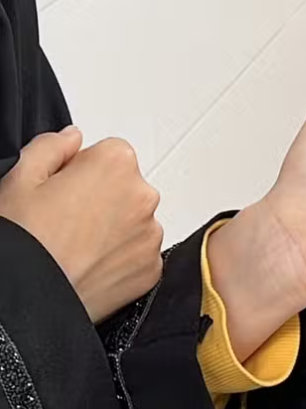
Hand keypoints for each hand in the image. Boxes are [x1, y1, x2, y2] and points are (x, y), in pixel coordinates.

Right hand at [0, 127, 162, 321]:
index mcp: (116, 163)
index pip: (108, 153)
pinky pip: (139, 254)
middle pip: (126, 186)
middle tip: (66, 222)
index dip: (81, 171)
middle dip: (102, 198)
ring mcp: (151, 234)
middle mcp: (144, 196)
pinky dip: (120, 259)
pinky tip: (90, 266)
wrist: (28, 300)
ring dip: (113, 229)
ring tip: (76, 247)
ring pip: (134, 220)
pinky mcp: (152, 268)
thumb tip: (73, 137)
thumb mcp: (20, 177)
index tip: (63, 191)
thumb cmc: (23, 242)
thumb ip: (52, 146)